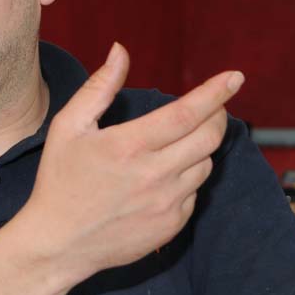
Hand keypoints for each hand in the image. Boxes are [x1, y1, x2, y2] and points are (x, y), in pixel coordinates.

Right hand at [19, 43, 242, 282]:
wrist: (59, 244)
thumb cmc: (60, 180)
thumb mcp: (69, 126)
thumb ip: (99, 86)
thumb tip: (121, 50)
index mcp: (129, 146)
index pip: (187, 113)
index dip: (215, 92)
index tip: (234, 77)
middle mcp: (154, 175)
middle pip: (209, 137)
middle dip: (217, 115)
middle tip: (210, 108)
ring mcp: (166, 203)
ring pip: (205, 164)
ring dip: (199, 148)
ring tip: (174, 146)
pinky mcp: (171, 225)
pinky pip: (195, 192)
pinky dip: (187, 178)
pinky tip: (162, 178)